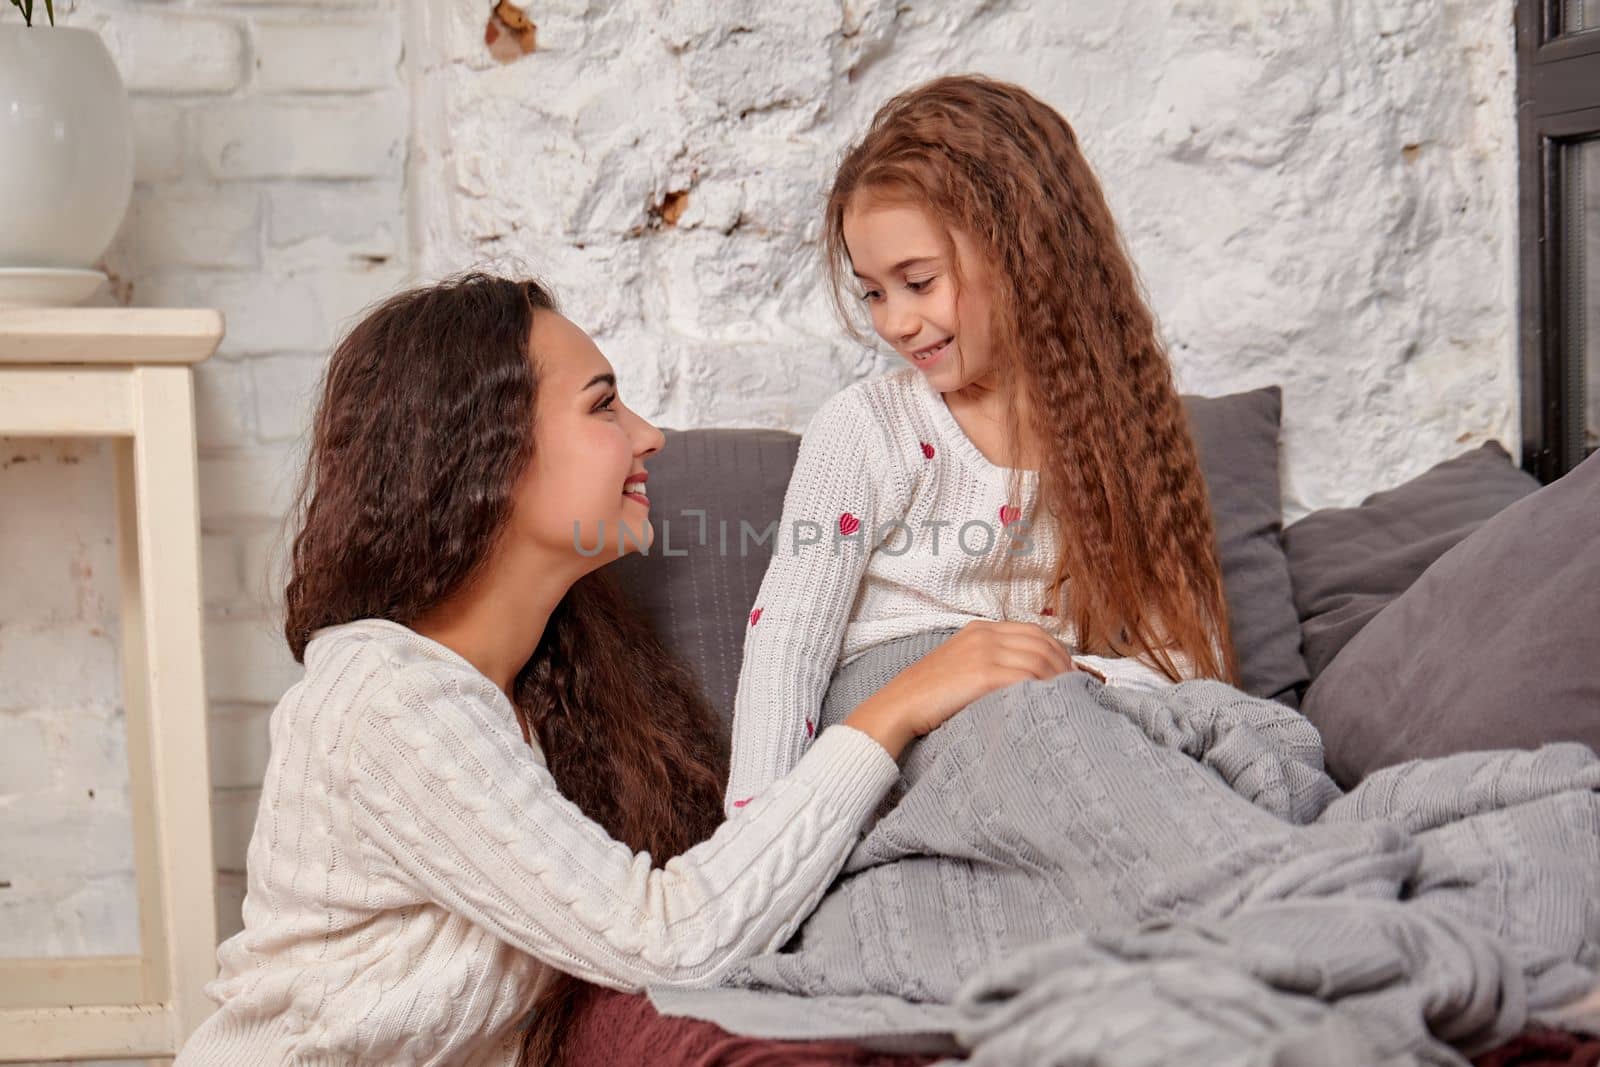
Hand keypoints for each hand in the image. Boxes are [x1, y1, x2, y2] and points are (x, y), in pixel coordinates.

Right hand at [843, 621, 1076, 757]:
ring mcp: (982, 652)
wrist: (899, 705)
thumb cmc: (929, 695)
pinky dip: (1043, 689)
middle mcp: (984, 635)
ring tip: (1068, 700)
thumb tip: (1027, 678)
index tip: (1070, 674)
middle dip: (1065, 666)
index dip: (1058, 652)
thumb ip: (990, 662)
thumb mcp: (960, 666)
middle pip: (1041, 643)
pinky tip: (1050, 703)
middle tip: (1077, 690)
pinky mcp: (981, 674)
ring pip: (1038, 660)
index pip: (1034, 632)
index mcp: (980, 629)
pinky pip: (1025, 677)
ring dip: (1058, 680)